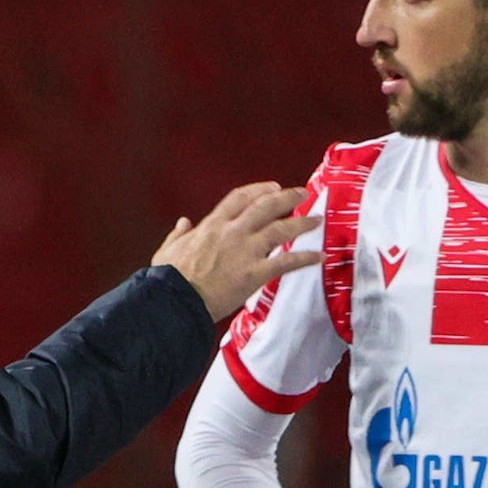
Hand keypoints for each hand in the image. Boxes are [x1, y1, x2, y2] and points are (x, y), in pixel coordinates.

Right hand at [154, 182, 323, 320]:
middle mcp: (233, 232)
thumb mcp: (168, 249)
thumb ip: (178, 234)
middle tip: (302, 193)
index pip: (240, 197)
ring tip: (316, 220)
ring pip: (281, 229)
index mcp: (212, 225)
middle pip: (266, 206)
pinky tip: (319, 257)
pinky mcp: (255, 273)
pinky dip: (305, 259)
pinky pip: (286, 262)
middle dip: (287, 197)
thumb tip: (183, 223)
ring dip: (302, 222)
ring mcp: (246, 252)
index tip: (272, 187)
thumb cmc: (169, 277)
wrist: (176, 300)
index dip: (259, 190)